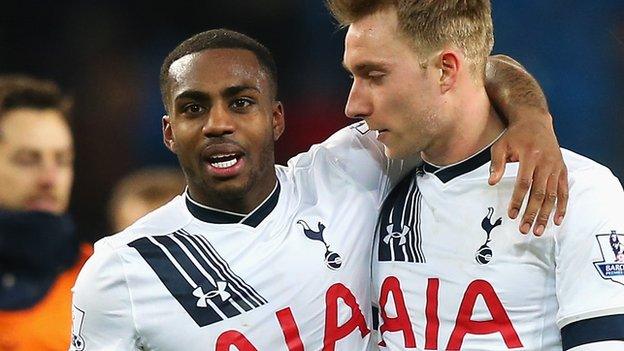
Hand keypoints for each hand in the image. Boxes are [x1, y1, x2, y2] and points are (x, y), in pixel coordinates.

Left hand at [489, 112, 567, 235]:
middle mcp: (546, 163)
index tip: (511, 215)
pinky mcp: (562, 170)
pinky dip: (562, 206)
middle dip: (532, 213)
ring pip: (552, 195)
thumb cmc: (515, 135)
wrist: (536, 121)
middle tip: (525, 229)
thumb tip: (491, 182)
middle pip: (540, 193)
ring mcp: (556, 167)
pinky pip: (564, 191)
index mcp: (531, 156)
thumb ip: (496, 164)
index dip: (518, 200)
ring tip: (538, 230)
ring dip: (546, 214)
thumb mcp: (501, 145)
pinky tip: (557, 220)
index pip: (524, 183)